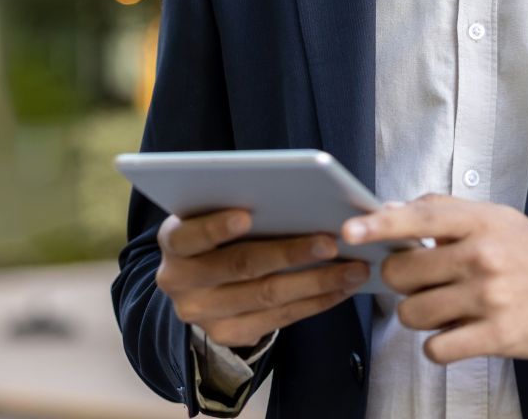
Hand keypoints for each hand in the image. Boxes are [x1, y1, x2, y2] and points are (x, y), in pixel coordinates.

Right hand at [154, 209, 368, 348]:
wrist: (201, 283)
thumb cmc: (221, 235)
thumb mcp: (215, 215)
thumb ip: (239, 205)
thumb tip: (295, 193)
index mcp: (174, 243)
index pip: (189, 235)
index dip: (215, 227)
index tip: (247, 214)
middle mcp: (180, 281)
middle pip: (241, 266)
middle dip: (290, 253)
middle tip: (332, 240)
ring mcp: (202, 313)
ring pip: (266, 296)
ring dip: (317, 281)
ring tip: (354, 268)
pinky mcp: (227, 334)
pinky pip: (278, 319)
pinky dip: (316, 302)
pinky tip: (343, 288)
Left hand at [341, 194, 527, 365]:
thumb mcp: (495, 219)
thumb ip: (443, 213)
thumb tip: (387, 210)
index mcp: (482, 222)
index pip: (422, 218)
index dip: (381, 224)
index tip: (351, 231)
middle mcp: (484, 256)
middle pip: (403, 273)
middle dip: (403, 282)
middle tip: (424, 281)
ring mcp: (490, 297)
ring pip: (414, 313)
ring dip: (420, 315)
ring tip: (446, 307)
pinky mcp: (496, 335)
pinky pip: (436, 348)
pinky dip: (438, 345)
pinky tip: (457, 332)